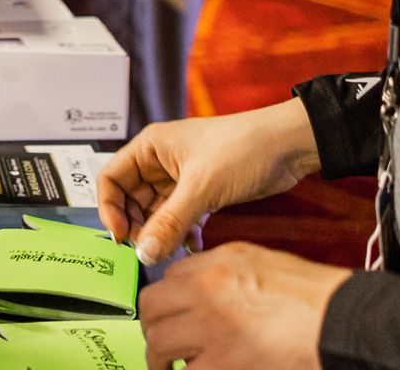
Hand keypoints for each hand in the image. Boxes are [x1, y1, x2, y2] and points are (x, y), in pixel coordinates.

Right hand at [98, 98, 321, 263]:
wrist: (289, 146)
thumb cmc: (244, 147)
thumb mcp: (201, 187)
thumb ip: (169, 223)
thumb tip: (144, 253)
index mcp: (150, 147)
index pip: (111, 180)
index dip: (110, 209)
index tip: (121, 237)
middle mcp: (160, 162)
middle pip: (131, 200)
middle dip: (138, 227)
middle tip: (149, 250)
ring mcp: (181, 178)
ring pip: (156, 213)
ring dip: (161, 233)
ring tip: (171, 251)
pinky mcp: (201, 192)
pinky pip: (179, 217)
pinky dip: (182, 232)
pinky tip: (192, 245)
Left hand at [142, 242, 348, 369]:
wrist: (338, 319)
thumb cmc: (314, 295)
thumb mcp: (261, 263)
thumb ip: (225, 274)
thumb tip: (201, 291)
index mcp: (217, 264)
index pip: (169, 279)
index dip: (168, 301)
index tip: (170, 316)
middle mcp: (205, 291)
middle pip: (152, 307)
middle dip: (152, 328)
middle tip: (160, 345)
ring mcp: (209, 328)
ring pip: (159, 343)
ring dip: (160, 359)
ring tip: (167, 367)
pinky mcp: (220, 362)